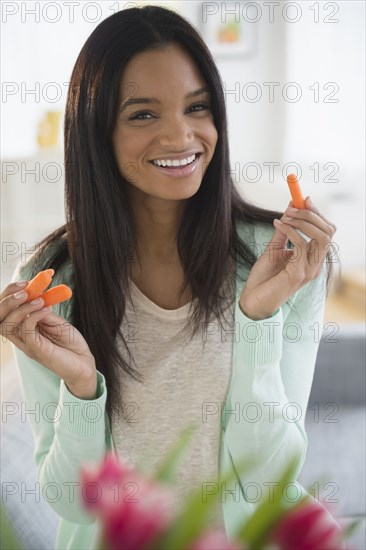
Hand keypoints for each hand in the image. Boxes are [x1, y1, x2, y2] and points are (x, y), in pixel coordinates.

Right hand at [0, 282, 96, 398]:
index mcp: (23, 329)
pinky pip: (26, 330)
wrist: (84, 364)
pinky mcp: (36, 349)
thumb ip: (43, 310)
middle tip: (25, 286)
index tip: (26, 282)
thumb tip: (35, 294)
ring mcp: (27, 344)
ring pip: (7, 324)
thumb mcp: (55, 321)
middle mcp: (21, 337)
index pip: (4, 311)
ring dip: (20, 307)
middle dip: (7, 299)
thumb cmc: (70, 343)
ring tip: (37, 298)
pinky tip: (46, 308)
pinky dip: (33, 315)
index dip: (9, 294)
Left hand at [239, 197, 336, 319]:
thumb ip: (284, 232)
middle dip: (312, 214)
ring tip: (285, 216)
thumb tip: (290, 207)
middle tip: (292, 206)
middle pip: (328, 231)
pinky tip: (278, 225)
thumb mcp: (274, 249)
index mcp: (312, 259)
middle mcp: (315, 265)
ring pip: (321, 237)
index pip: (326, 231)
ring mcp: (309, 270)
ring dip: (303, 221)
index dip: (317, 213)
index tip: (303, 199)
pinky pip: (300, 244)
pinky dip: (289, 230)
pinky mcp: (299, 274)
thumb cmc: (263, 278)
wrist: (252, 300)